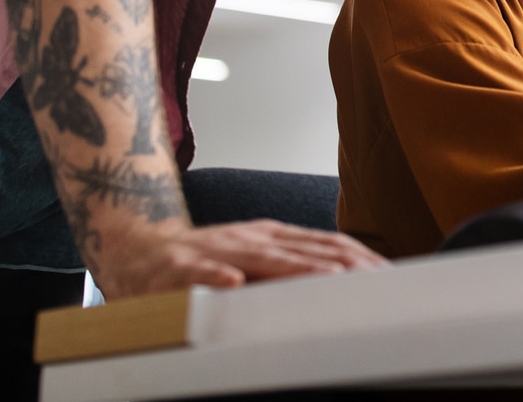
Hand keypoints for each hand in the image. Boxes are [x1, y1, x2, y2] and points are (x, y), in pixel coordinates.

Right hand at [93, 219, 386, 297]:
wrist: (136, 250)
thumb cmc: (202, 262)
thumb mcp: (253, 259)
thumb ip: (289, 268)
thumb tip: (340, 282)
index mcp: (270, 237)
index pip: (324, 244)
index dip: (357, 257)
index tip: (387, 274)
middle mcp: (249, 239)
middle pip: (302, 248)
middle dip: (340, 262)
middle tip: (373, 278)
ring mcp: (216, 251)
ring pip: (260, 258)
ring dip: (294, 268)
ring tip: (327, 276)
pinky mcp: (179, 268)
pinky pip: (201, 274)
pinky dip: (218, 279)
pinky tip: (235, 285)